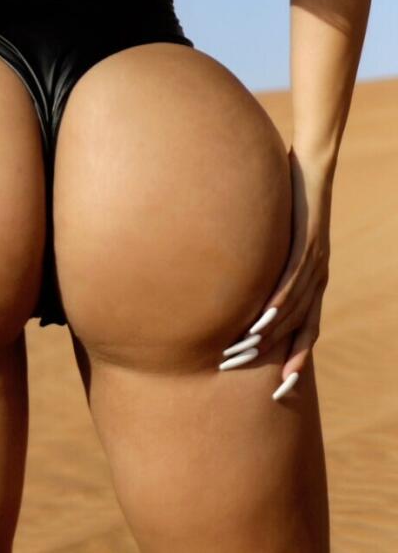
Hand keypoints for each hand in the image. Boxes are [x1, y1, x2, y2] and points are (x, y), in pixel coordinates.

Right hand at [220, 147, 331, 400]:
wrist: (312, 165)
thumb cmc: (291, 198)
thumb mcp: (280, 237)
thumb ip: (266, 260)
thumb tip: (239, 275)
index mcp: (316, 281)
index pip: (310, 331)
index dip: (297, 361)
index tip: (281, 392)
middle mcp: (319, 277)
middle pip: (299, 328)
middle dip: (273, 356)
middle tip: (241, 372)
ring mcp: (315, 261)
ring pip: (292, 309)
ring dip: (267, 334)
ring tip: (241, 351)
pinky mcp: (306, 241)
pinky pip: (291, 278)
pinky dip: (277, 302)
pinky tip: (261, 318)